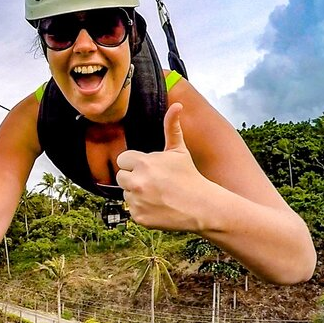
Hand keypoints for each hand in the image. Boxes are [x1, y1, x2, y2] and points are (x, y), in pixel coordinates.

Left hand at [116, 102, 207, 231]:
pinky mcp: (139, 217)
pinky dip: (142, 210)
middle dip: (133, 178)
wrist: (202, 207)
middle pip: (121, 177)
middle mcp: (137, 182)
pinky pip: (132, 210)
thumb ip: (172, 127)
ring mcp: (137, 201)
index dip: (135, 163)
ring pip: (126, 194)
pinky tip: (158, 207)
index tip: (149, 169)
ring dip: (137, 194)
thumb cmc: (189, 176)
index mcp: (143, 163)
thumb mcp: (179, 151)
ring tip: (158, 195)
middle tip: (154, 183)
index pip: (123, 160)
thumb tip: (177, 105)